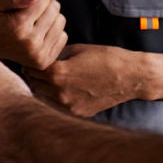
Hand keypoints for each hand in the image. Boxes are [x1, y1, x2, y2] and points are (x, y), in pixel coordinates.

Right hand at [0, 0, 67, 70]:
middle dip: (44, 5)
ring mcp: (38, 55)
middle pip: (54, 9)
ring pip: (60, 21)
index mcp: (18, 26)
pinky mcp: (45, 61)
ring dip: (50, 18)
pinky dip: (53, 32)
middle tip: (31, 11)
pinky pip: (63, 36)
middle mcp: (30, 42)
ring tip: (35, 21)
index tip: (27, 1)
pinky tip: (39, 34)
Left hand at [33, 44, 150, 117]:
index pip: (31, 69)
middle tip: (37, 68)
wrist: (131, 77)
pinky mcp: (79, 113)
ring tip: (49, 78)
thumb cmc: (106, 58)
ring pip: (44, 97)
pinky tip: (65, 88)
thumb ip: (56, 55)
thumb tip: (44, 57)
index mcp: (58, 74)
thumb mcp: (77, 49)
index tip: (32, 58)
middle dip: (34, 75)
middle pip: (34, 84)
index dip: (31, 61)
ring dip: (43, 87)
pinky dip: (57, 97)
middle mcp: (60, 93)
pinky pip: (59, 105)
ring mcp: (69, 106)